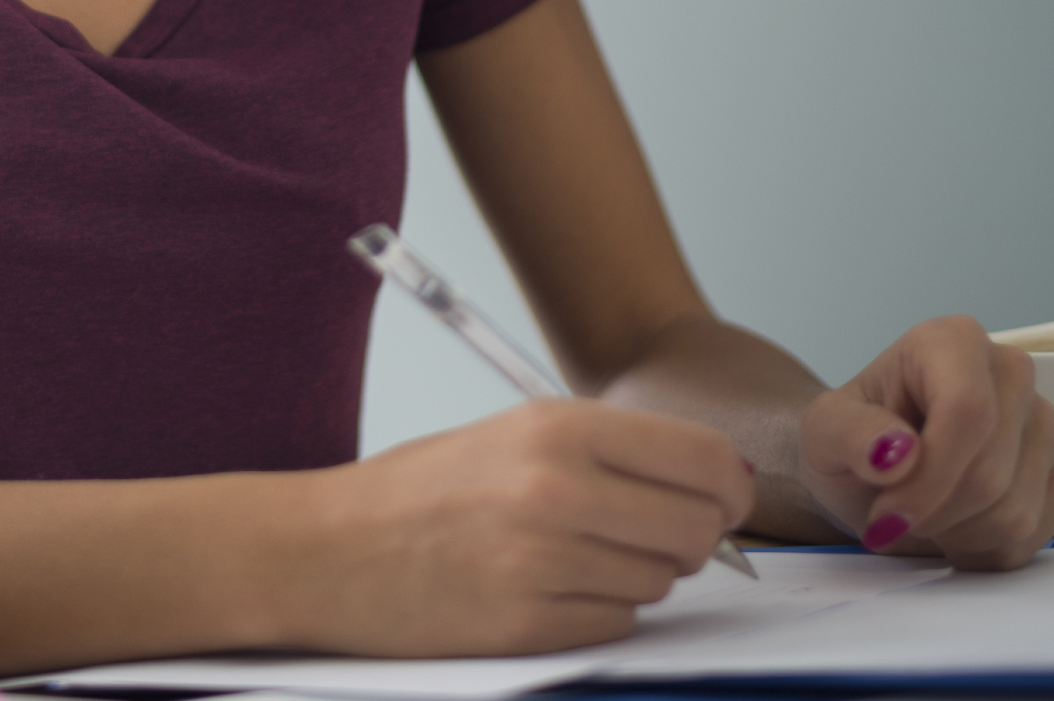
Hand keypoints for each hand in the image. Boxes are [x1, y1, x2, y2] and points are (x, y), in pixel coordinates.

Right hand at [282, 399, 753, 655]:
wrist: (325, 551)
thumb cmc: (421, 490)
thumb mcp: (514, 434)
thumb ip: (614, 452)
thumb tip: (716, 482)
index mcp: (558, 428)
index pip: (704, 460)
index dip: (728, 485)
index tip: (723, 496)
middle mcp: (557, 490)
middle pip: (698, 528)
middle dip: (692, 537)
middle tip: (650, 531)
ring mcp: (542, 563)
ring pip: (660, 582)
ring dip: (636, 575)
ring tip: (570, 554)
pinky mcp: (527, 626)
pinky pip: (617, 625)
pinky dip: (598, 612)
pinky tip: (546, 588)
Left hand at [796, 316, 1053, 570]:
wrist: (872, 468)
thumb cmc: (850, 441)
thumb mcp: (821, 433)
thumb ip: (849, 433)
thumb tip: (896, 452)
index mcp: (952, 342)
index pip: (968, 413)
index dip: (930, 478)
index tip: (887, 516)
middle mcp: (1010, 371)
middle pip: (991, 472)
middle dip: (935, 513)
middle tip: (893, 516)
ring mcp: (1042, 421)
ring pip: (1016, 510)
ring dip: (957, 535)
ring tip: (922, 516)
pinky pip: (1036, 532)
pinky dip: (987, 548)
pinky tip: (954, 527)